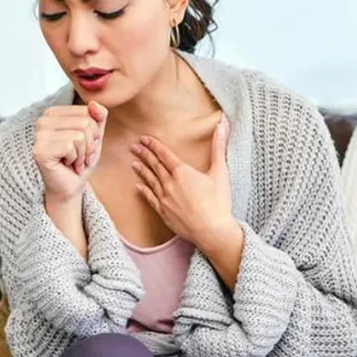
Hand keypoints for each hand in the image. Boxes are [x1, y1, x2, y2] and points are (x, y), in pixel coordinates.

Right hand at [33, 101, 108, 201]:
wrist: (70, 186)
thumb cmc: (81, 160)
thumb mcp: (95, 136)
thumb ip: (99, 117)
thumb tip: (94, 103)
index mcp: (54, 113)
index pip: (87, 111)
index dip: (93, 132)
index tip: (83, 145)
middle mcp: (43, 120)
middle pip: (85, 122)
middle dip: (89, 144)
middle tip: (79, 156)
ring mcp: (39, 135)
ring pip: (79, 135)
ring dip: (83, 154)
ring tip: (73, 161)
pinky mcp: (40, 150)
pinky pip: (70, 146)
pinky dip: (75, 159)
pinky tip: (66, 165)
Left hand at [131, 113, 237, 247]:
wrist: (212, 231)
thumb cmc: (218, 202)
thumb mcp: (220, 172)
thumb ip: (219, 147)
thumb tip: (222, 125)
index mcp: (183, 172)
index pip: (165, 154)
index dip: (154, 145)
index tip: (145, 138)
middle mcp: (170, 184)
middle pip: (154, 166)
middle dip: (144, 154)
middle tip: (134, 146)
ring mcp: (165, 199)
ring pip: (150, 181)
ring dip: (142, 170)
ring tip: (134, 162)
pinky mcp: (164, 213)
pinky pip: (150, 199)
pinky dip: (144, 191)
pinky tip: (138, 186)